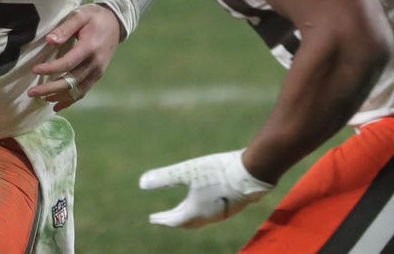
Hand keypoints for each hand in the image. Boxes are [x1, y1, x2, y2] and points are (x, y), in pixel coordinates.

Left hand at [27, 4, 122, 110]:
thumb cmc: (95, 16)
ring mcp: (98, 71)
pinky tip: (57, 105)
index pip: (68, 63)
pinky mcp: (98, 75)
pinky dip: (71, 100)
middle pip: (71, 81)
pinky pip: (84, 90)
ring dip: (59, 97)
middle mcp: (95, 63)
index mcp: (90, 47)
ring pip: (77, 90)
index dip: (51, 69)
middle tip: (31, 92)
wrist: (116, 22)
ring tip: (41, 99)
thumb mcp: (80, 15)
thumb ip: (65, 28)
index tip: (34, 70)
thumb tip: (49, 40)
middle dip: (50, 89)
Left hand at [139, 150, 273, 227]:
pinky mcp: (232, 206)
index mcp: (194, 212)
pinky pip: (212, 214)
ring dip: (189, 217)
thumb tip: (141, 183)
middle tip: (163, 218)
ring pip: (201, 220)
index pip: (173, 220)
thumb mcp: (187, 171)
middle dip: (174, 220)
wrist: (251, 173)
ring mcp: (222, 213)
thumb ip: (164, 177)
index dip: (161, 219)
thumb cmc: (217, 171)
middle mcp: (208, 217)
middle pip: (187, 223)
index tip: (152, 218)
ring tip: (183, 211)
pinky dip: (202, 212)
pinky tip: (205, 202)